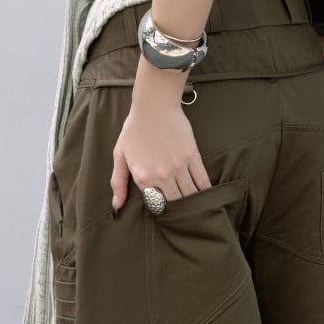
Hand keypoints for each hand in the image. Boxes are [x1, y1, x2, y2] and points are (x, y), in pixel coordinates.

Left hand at [112, 73, 212, 209]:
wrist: (154, 106)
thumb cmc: (134, 129)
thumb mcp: (120, 155)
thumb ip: (118, 182)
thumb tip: (116, 206)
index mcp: (143, 178)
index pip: (156, 205)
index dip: (162, 211)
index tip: (166, 212)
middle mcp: (162, 176)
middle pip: (175, 203)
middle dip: (180, 211)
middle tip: (184, 217)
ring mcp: (179, 167)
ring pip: (190, 195)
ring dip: (193, 204)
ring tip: (196, 210)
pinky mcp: (192, 157)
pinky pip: (202, 180)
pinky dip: (205, 191)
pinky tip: (207, 197)